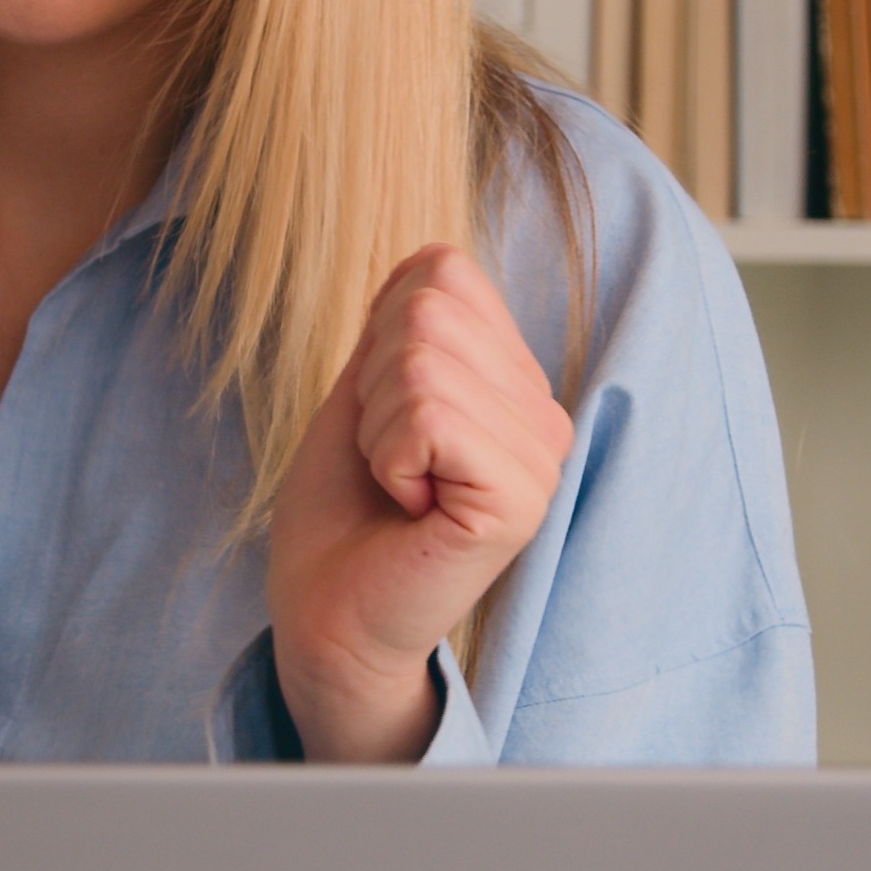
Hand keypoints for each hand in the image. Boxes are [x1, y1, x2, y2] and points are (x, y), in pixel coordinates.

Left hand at [265, 245, 572, 760]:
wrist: (326, 612)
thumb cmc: (343, 509)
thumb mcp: (367, 390)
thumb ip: (406, 323)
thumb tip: (427, 258)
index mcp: (513, 378)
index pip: (442, 269)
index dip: (378, 333)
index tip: (382, 414)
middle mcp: (543, 412)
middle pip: (430, 308)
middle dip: (373, 381)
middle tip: (387, 458)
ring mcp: (541, 457)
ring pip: (424, 360)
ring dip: (378, 426)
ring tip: (398, 485)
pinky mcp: (520, 499)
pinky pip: (430, 416)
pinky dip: (391, 457)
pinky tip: (411, 507)